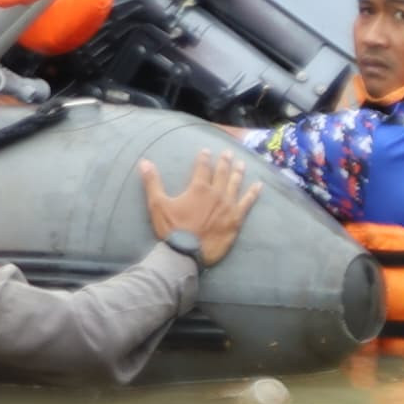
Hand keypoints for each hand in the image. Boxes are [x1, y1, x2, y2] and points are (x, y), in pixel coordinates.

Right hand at [140, 148, 256, 266]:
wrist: (186, 253)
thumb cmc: (172, 229)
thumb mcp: (157, 205)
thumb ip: (152, 182)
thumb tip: (144, 162)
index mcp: (198, 188)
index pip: (202, 167)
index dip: (204, 158)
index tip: (206, 150)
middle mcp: (216, 193)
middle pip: (222, 173)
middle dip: (224, 161)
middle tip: (228, 152)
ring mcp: (228, 206)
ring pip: (235, 184)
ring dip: (238, 172)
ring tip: (241, 163)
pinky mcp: (236, 220)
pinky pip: (247, 203)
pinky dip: (253, 193)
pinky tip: (258, 186)